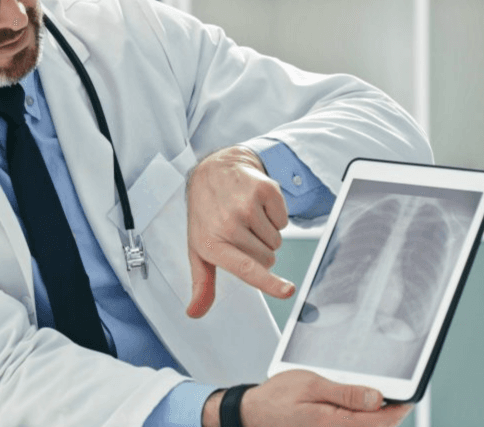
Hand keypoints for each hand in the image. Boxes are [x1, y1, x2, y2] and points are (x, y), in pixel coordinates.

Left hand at [186, 145, 292, 317]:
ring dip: (266, 232)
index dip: (269, 283)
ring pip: (276, 240)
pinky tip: (256, 204)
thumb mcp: (198, 248)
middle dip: (259, 250)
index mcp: (212, 242)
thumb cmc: (206, 215)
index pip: (246, 268)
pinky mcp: (264, 190)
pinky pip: (284, 220)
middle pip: (268, 258)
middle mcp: (228, 224)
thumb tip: (195, 313)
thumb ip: (201, 283)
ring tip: (247, 216)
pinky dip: (274, 215)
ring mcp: (246, 205)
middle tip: (241, 231)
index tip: (288, 291)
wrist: (213, 172)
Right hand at [241, 370, 412, 426]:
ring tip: (374, 396)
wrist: (254, 414)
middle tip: (394, 390)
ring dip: (375, 416)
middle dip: (390, 410)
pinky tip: (357, 407)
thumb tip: (378, 398)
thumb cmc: (277, 398)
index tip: (409, 394)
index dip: (400, 406)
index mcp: (335, 424)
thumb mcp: (311, 385)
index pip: (381, 420)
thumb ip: (346, 394)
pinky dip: (361, 420)